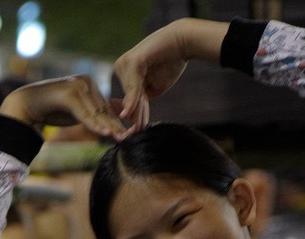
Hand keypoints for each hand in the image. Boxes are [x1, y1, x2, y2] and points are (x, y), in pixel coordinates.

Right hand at [0, 75, 128, 141]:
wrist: (26, 105)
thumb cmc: (52, 109)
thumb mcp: (78, 112)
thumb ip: (94, 112)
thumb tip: (114, 119)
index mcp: (89, 84)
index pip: (106, 106)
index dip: (118, 121)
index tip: (130, 133)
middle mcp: (85, 82)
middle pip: (104, 110)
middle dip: (117, 126)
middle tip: (130, 138)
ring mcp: (77, 86)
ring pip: (96, 112)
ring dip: (109, 127)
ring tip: (122, 138)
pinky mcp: (70, 95)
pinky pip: (85, 114)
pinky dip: (94, 125)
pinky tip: (105, 133)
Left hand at [113, 18, 227, 131]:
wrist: (183, 42)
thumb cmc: (171, 63)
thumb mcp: (154, 86)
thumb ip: (142, 99)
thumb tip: (129, 116)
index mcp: (124, 72)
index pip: (130, 98)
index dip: (136, 113)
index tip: (138, 128)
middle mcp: (121, 66)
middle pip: (129, 97)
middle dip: (137, 115)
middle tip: (137, 131)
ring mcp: (125, 63)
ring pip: (132, 95)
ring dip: (137, 112)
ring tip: (136, 128)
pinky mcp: (133, 62)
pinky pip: (133, 87)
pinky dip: (132, 101)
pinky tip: (127, 114)